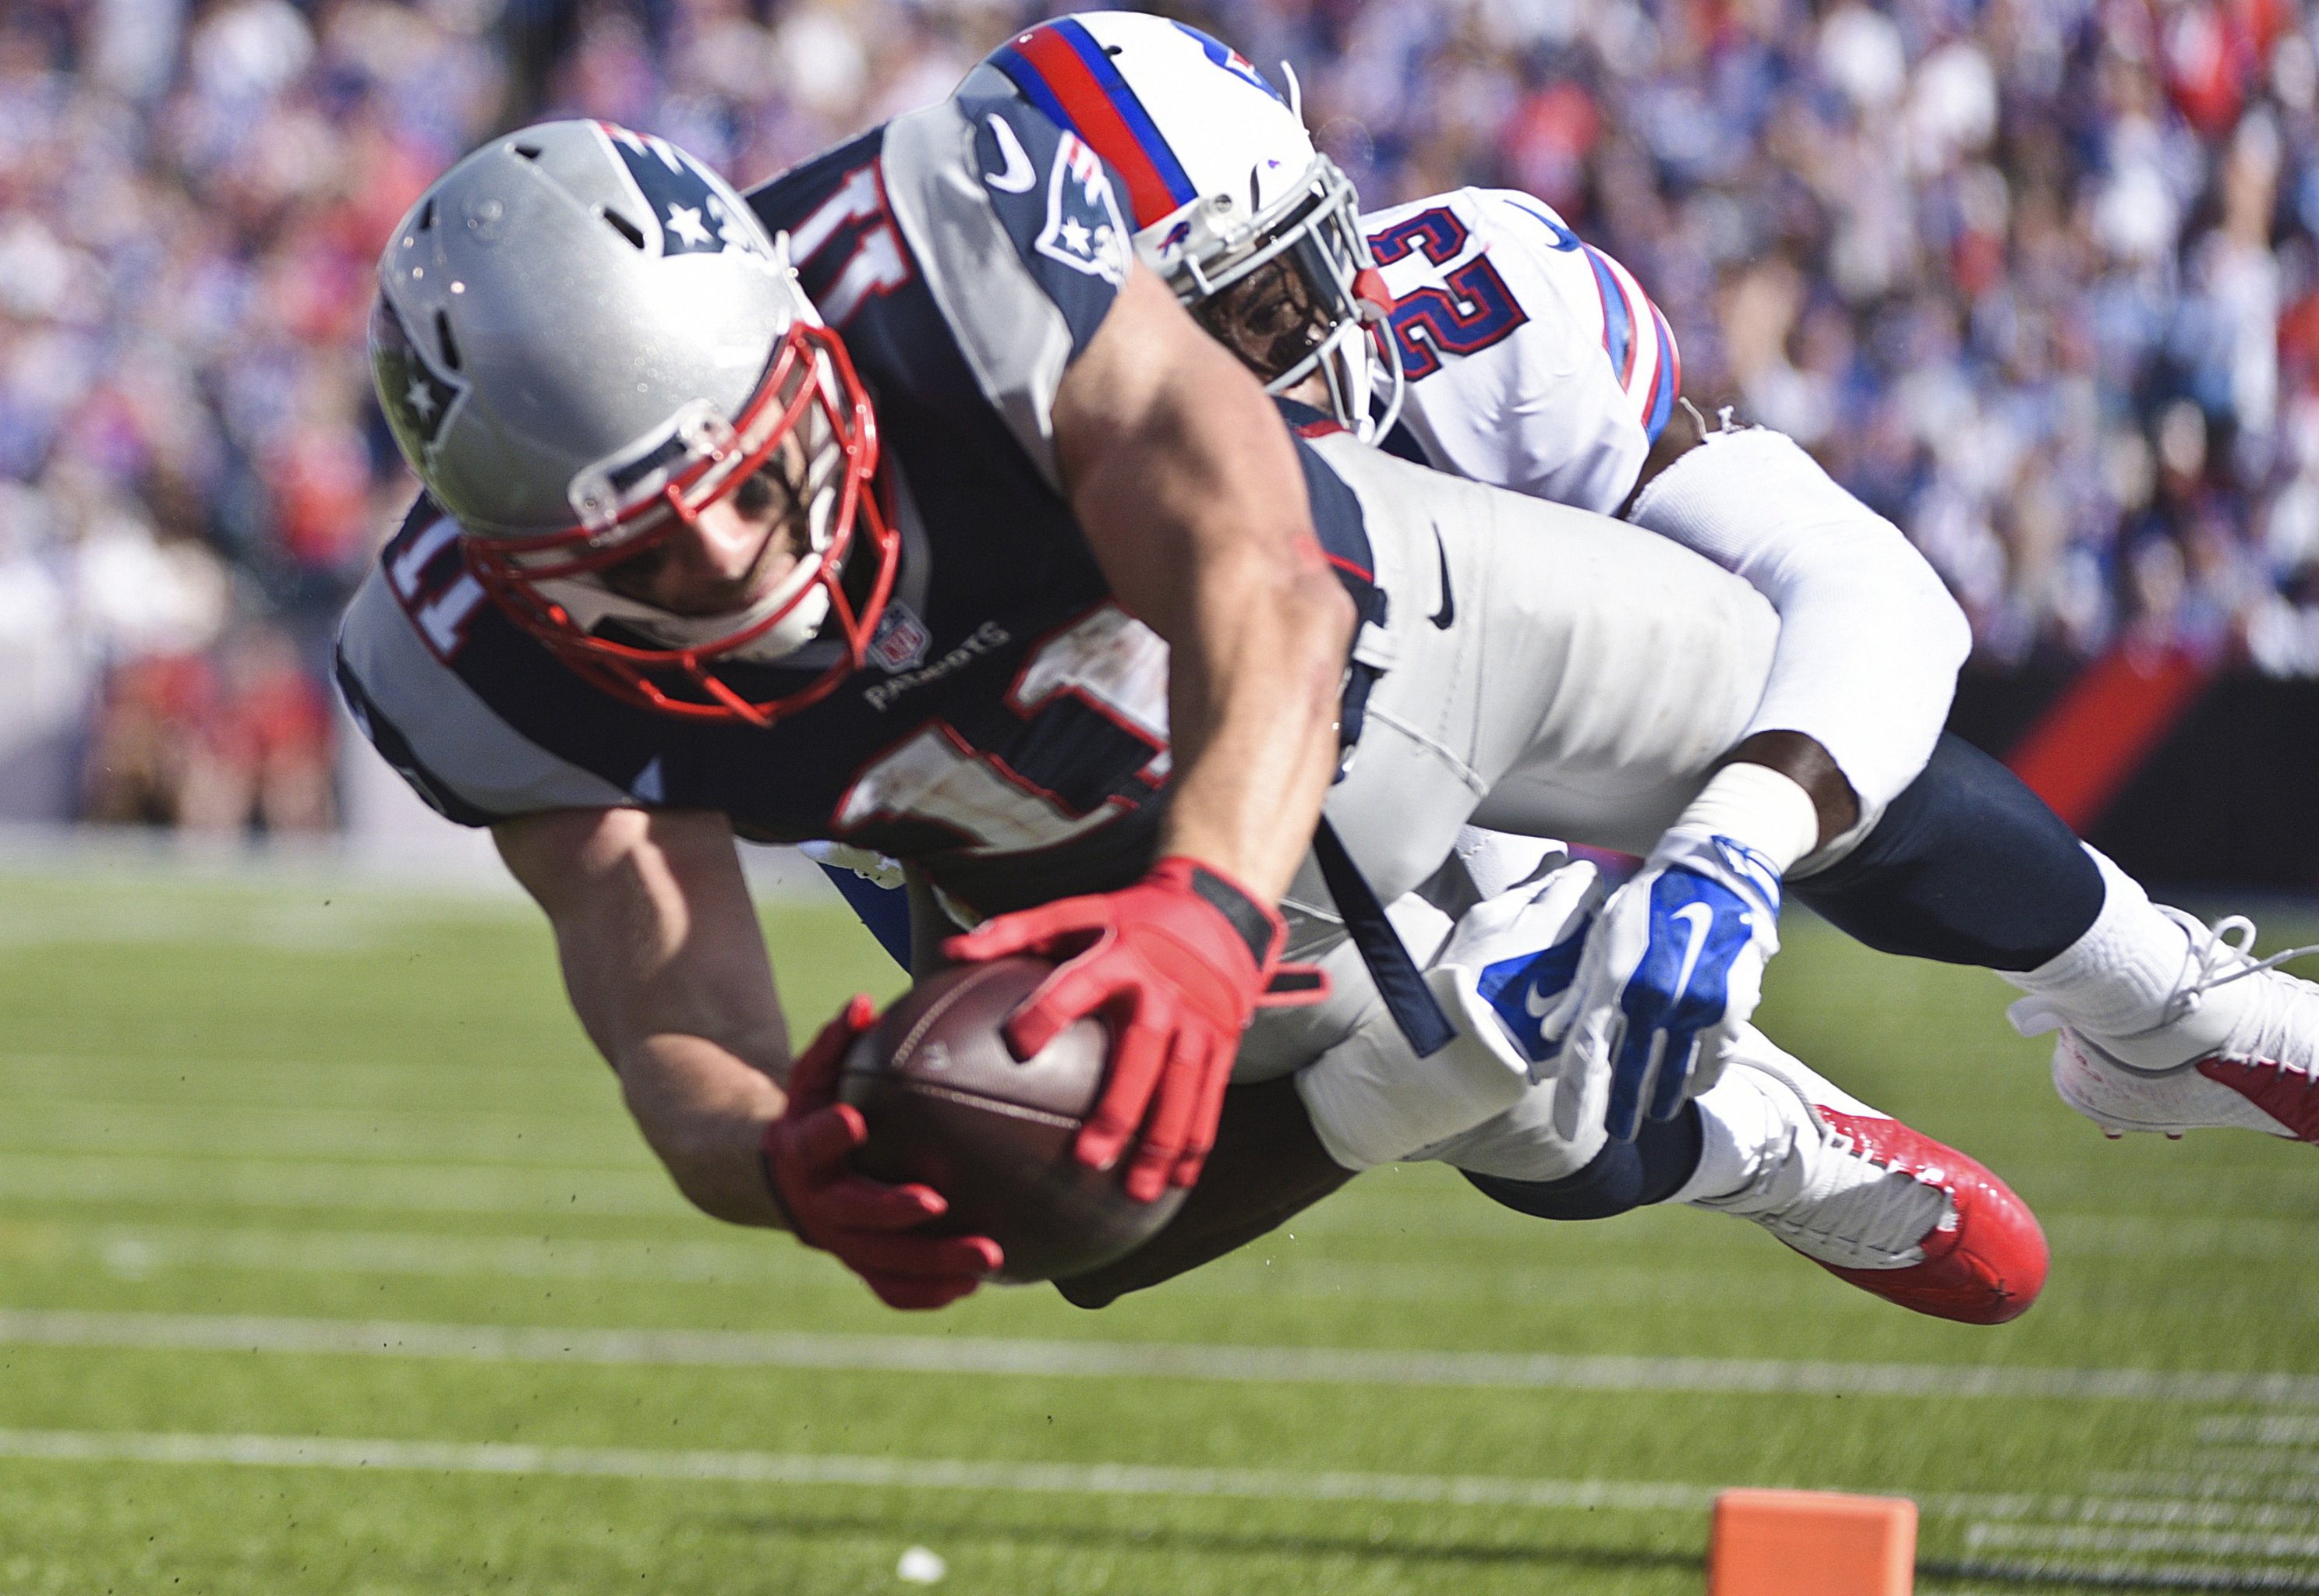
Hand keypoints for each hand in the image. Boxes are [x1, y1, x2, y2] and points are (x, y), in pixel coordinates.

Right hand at [761, 995, 1002, 1308]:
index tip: (855, 1120)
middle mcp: (819, 1203)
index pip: (813, 1141)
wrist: (789, 1174)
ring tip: (990, 1258)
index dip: (830, 1133)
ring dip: (934, 1265)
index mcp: (804, 1151)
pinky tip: (974, 1284)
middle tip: (938, 1202)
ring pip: (884, 1263)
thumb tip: (863, 1002)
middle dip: (894, 1210)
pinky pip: (892, 1289)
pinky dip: (929, 1292)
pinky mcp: (860, 1266)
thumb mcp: (816, 1073)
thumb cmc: (818, 1109)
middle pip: (855, 1213)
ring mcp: (840, 1242)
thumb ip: (836, 1041)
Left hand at [943, 857, 1283, 1201]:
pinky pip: (1209, 1099)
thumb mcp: (1077, 913)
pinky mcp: (1222, 1043)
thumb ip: (1016, 933)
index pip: (1078, 985)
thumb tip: (952, 950)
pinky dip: (1196, 1142)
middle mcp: (1161, 993)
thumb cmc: (1130, 919)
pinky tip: (1179, 1182)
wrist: (1219, 910)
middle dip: (1118, 1108)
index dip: (1048, 1013)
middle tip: (1087, 1158)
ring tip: (1138, 1192)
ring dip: (1162, 1143)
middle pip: (1141, 1055)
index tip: (1018, 1046)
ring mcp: (1198, 1022)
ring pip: (1182, 1088)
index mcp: (1118, 957)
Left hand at [1544, 831, 1780, 1141]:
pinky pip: (1711, 1063)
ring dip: (1660, 1102)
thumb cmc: (1647, 904)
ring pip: (1672, 1077)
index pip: (1584, 1053)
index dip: (1573, 1098)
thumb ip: (1578, 988)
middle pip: (1628, 1076)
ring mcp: (1692, 1008)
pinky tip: (1690, 1090)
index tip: (1567, 1131)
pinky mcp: (1728, 1009)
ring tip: (1653, 1115)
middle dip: (1620, 1112)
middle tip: (1617, 1134)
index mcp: (1612, 981)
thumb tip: (1550, 1032)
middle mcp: (1650, 1000)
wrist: (1712, 875)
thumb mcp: (1602, 935)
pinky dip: (1698, 1081)